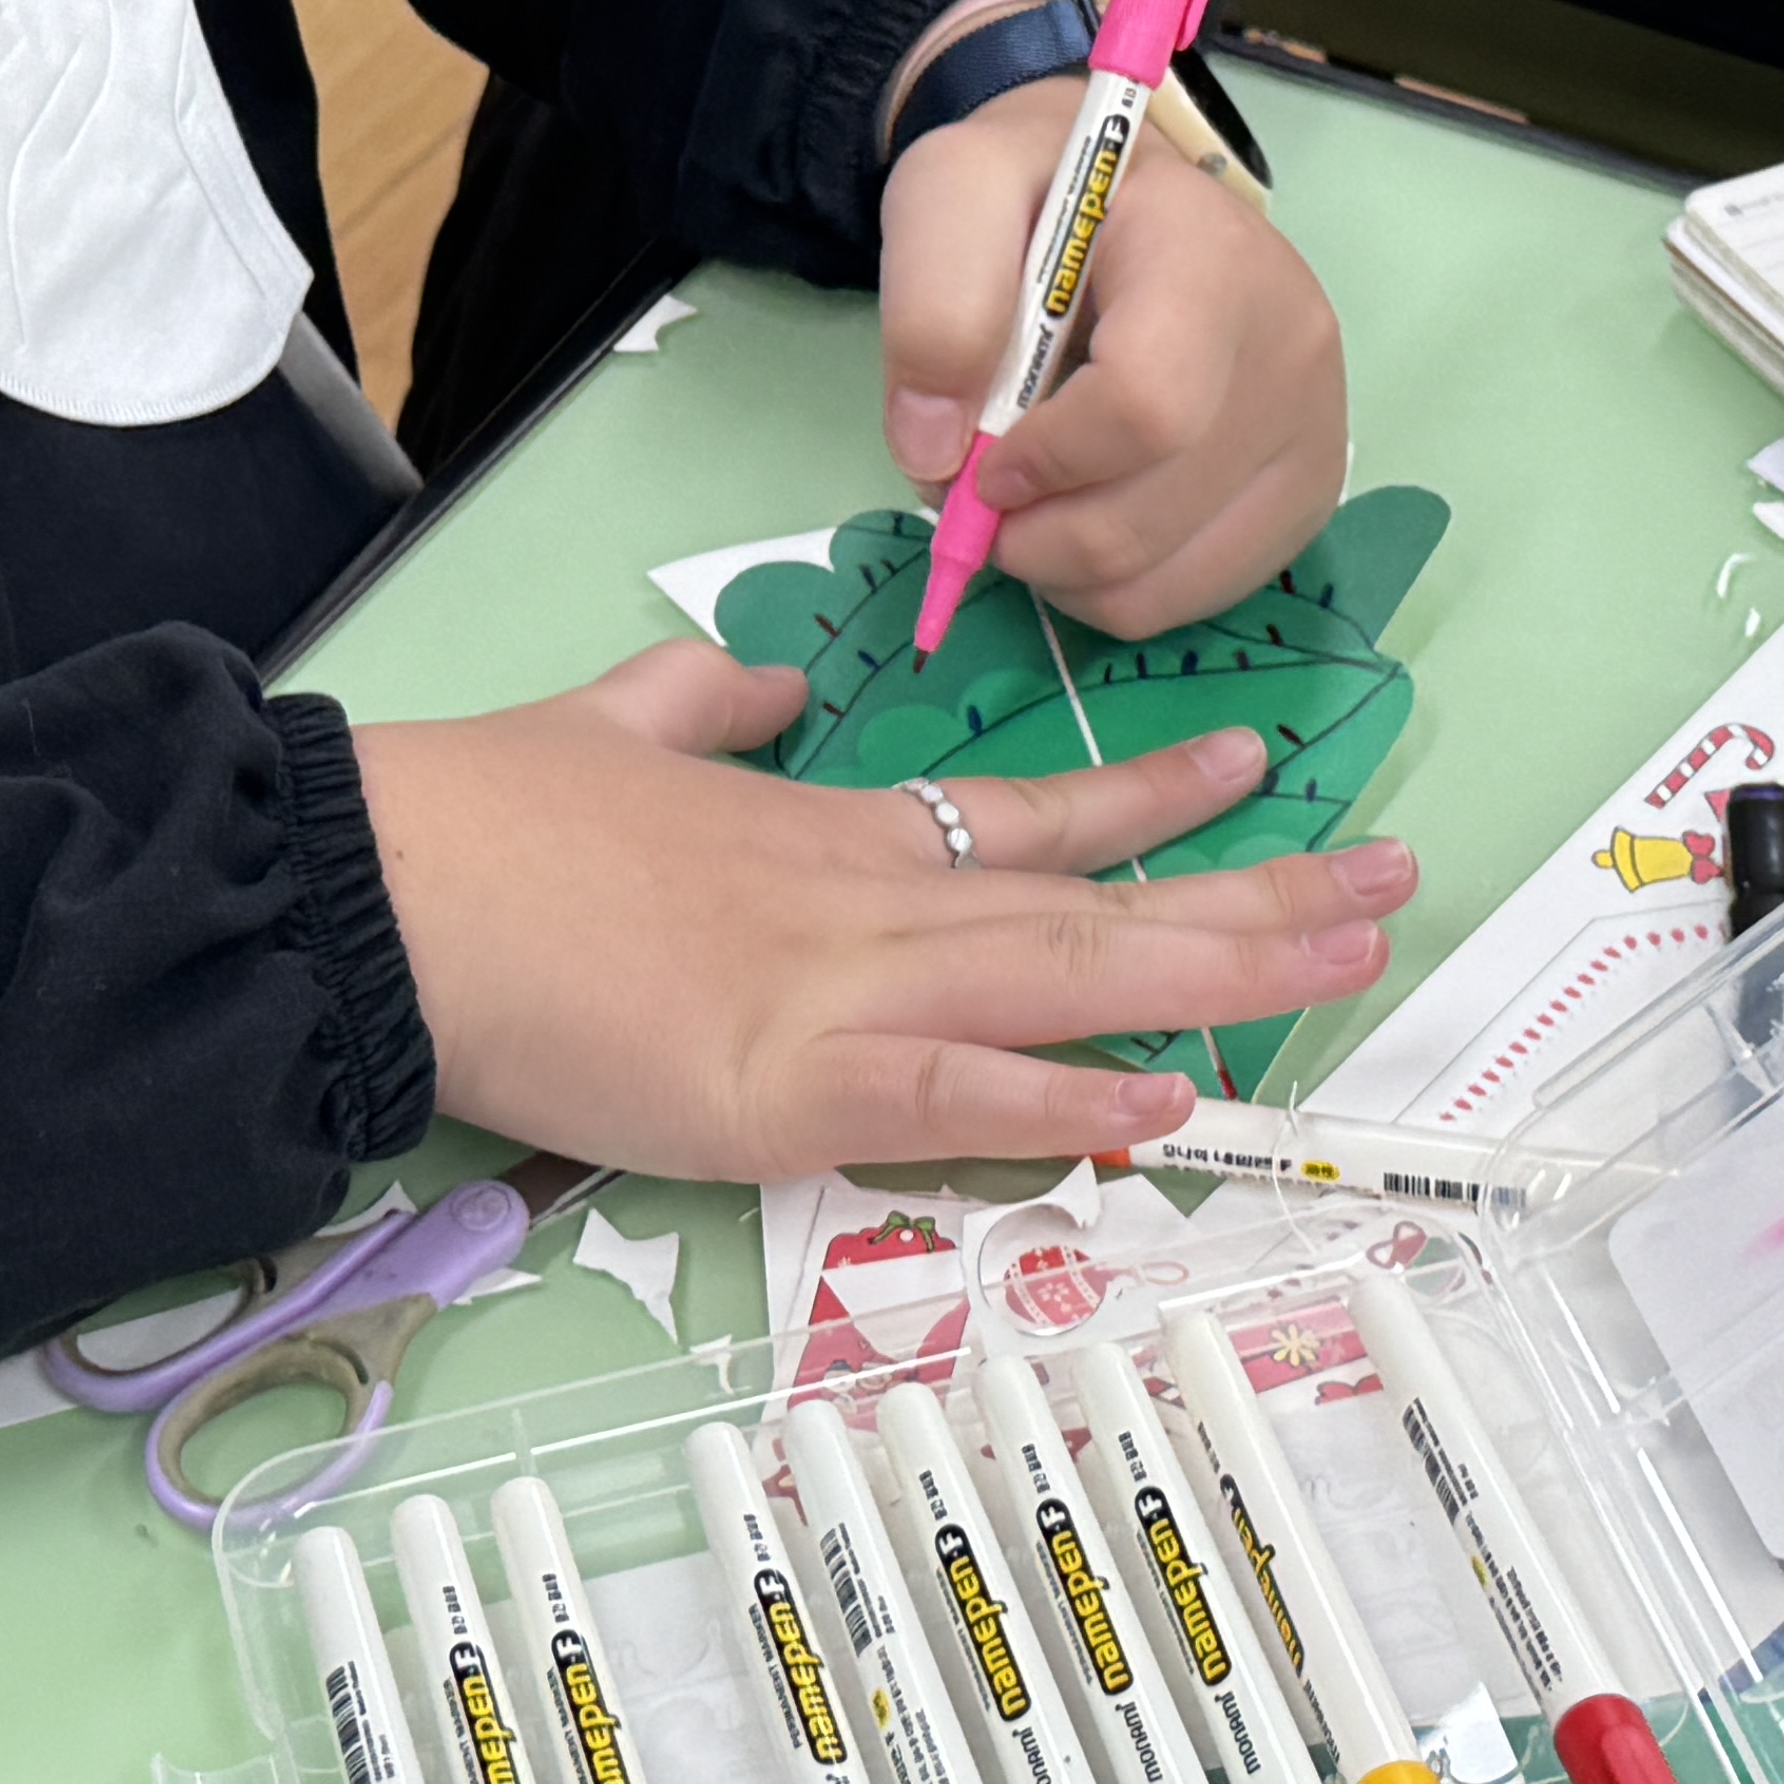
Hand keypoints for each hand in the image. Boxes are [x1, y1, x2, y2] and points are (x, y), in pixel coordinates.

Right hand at [350, 642, 1419, 1176]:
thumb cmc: (483, 819)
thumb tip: (756, 682)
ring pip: (1068, 978)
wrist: (392, 883)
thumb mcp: (610, 721)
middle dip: (1256, 893)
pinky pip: (956, 1093)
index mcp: (828, 831)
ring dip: (1221, 972)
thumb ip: (697, 704)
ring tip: (1347, 957)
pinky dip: (1067, 1099)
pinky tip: (1166, 1101)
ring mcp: (837, 991)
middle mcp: (868, 901)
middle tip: (1391, 883)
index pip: (1027, 813)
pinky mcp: (783, 1088)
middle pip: (1099, 899)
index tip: (1256, 766)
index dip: (1152, 798)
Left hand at [876, 77, 1347, 635]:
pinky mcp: (1310, 493)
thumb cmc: (1036, 194)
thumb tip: (937, 457)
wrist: (1126, 194)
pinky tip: (1089, 519)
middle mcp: (1290, 348)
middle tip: (985, 497)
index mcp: (1210, 258)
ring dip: (1066, 573)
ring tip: (1035, 504)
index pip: (1145, 409)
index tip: (981, 458)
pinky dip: (1120, 589)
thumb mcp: (951, 194)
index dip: (1042, 463)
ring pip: (1170, 578)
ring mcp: (1314, 429)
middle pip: (1150, 516)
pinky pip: (1201, 596)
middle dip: (1033, 536)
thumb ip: (932, 306)